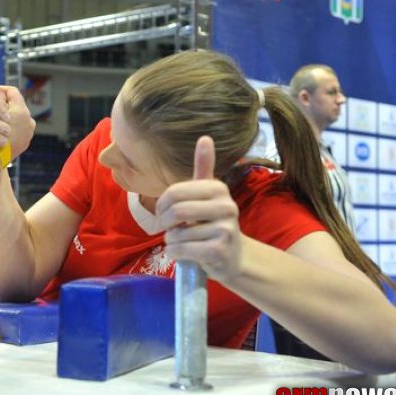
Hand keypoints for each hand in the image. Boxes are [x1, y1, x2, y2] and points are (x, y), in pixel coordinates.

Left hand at [155, 136, 243, 282]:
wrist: (234, 257)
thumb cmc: (212, 223)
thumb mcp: (207, 195)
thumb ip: (204, 168)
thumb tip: (205, 137)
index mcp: (218, 188)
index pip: (174, 192)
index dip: (161, 205)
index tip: (164, 213)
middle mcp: (226, 206)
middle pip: (175, 211)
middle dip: (164, 223)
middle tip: (169, 228)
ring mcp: (225, 230)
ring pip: (176, 234)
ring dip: (171, 241)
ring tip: (183, 241)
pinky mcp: (219, 251)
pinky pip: (181, 250)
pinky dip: (175, 253)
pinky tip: (184, 253)